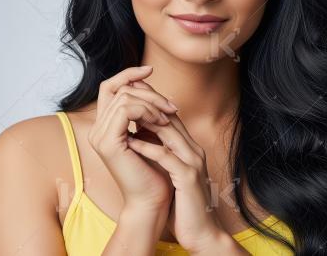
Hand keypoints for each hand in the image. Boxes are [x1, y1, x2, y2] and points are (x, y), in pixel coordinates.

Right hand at [87, 65, 178, 211]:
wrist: (153, 201)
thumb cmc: (156, 171)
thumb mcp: (151, 133)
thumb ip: (145, 111)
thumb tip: (147, 82)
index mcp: (106, 126)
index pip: (110, 87)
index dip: (128, 73)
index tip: (150, 69)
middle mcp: (98, 129)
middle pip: (119, 88)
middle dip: (150, 91)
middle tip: (172, 106)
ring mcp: (99, 135)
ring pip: (124, 96)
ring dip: (152, 102)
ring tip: (169, 117)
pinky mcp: (107, 142)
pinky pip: (126, 109)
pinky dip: (147, 110)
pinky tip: (162, 122)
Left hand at [124, 100, 239, 253]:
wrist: (201, 232)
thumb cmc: (182, 205)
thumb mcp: (170, 173)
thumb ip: (160, 154)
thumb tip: (139, 135)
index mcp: (189, 149)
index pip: (170, 116)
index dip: (150, 103)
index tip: (130, 95)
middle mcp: (193, 150)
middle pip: (170, 117)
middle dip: (147, 103)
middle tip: (125, 95)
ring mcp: (193, 162)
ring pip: (169, 131)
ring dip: (145, 120)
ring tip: (124, 113)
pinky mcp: (188, 178)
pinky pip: (166, 157)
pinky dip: (148, 147)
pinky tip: (130, 142)